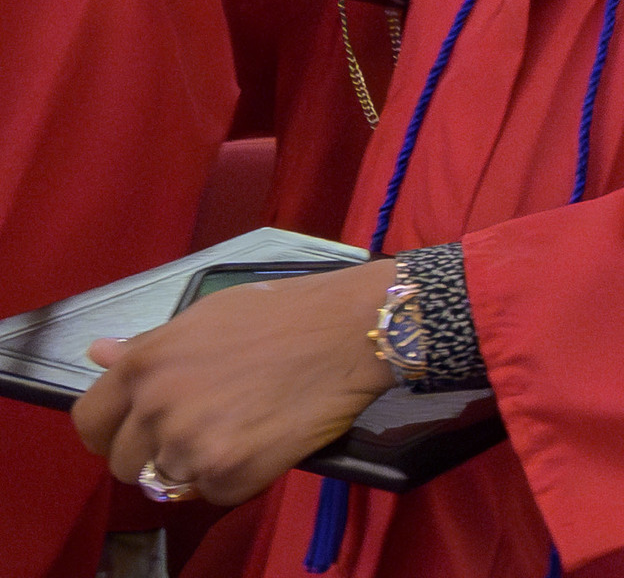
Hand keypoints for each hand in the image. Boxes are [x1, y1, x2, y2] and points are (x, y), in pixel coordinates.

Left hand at [73, 259, 398, 506]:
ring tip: (243, 430)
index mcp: (144, 365)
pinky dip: (237, 478)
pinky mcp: (228, 473)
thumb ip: (149, 345)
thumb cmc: (284, 313)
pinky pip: (214, 494)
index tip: (135, 434)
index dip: (110, 433)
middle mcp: (156, 407)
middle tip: (204, 431)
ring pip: (171, 480)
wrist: (351, 330)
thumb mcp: (206, 317)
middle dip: (157, 454)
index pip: (89, 422)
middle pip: (125, 464)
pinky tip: (265, 443)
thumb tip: (99, 354)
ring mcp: (190, 444)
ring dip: (201, 464)